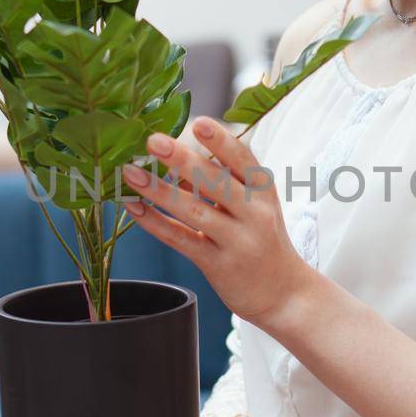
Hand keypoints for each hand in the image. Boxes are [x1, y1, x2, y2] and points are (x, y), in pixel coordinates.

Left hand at [120, 118, 310, 327]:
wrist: (284, 293)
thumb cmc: (262, 240)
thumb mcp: (256, 206)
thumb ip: (223, 182)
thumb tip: (174, 158)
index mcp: (263, 191)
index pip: (244, 160)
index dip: (222, 141)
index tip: (200, 123)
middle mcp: (253, 213)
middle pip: (217, 182)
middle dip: (184, 160)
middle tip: (154, 141)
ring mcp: (237, 241)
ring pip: (194, 211)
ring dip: (159, 191)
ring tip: (131, 173)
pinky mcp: (218, 265)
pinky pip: (182, 240)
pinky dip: (155, 223)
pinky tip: (134, 208)